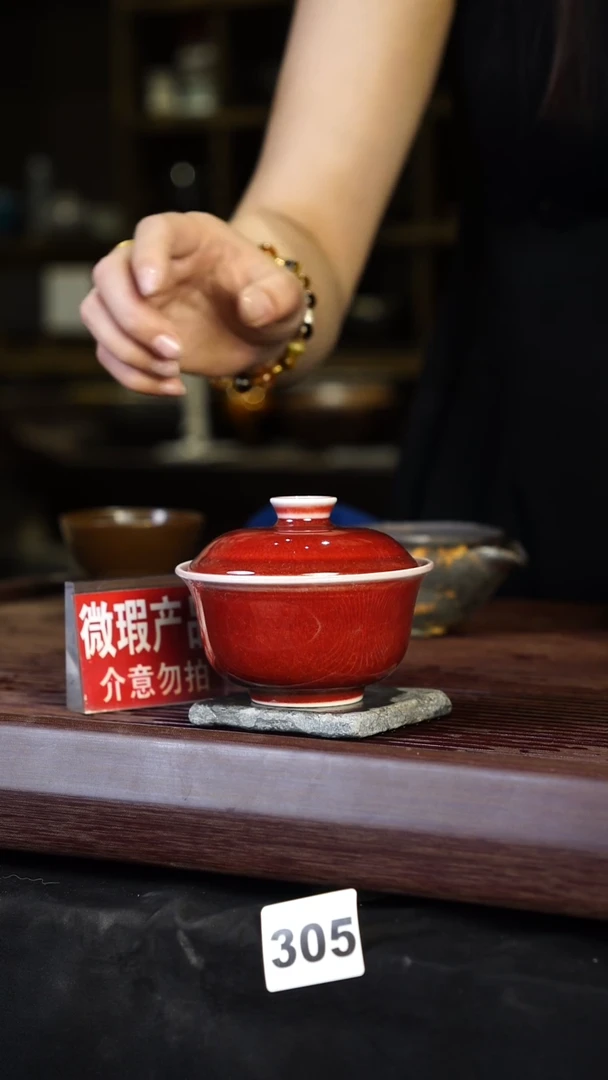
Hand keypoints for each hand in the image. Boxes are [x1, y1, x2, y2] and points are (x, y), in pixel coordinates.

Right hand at [80, 212, 305, 394]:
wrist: (259, 328)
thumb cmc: (269, 298)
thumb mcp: (286, 295)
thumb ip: (276, 297)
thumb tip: (252, 309)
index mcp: (188, 237)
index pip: (152, 231)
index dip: (145, 257)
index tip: (153, 289)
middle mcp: (150, 262)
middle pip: (109, 274)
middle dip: (132, 318)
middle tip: (175, 351)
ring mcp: (135, 298)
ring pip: (96, 312)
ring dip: (126, 349)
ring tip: (174, 370)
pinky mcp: (132, 333)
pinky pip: (108, 351)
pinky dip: (132, 376)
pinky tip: (173, 387)